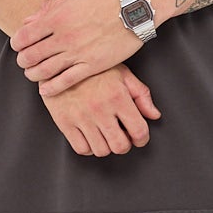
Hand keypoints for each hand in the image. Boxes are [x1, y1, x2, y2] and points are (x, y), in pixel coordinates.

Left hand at [11, 0, 145, 97]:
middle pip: (31, 56)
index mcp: (56, 17)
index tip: (18, 46)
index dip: (17, 44)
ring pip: (44, 71)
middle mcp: (64, 36)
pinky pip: (66, 81)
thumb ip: (48, 10)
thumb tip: (28, 22)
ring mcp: (77, 52)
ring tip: (33, 74)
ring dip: (33, 75)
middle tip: (24, 62)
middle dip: (23, 61)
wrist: (133, 8)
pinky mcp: (92, 66)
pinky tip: (45, 89)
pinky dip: (51, 87)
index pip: (24, 37)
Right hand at [39, 63, 161, 155]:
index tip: (139, 138)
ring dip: (106, 147)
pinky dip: (88, 147)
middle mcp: (100, 109)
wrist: (58, 62)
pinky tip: (90, 136)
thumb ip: (141, 95)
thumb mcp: (122, 74)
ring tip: (105, 135)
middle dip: (125, 145)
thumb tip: (154, 114)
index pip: (139, 130)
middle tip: (122, 137)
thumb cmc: (92, 68)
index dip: (142, 139)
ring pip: (101, 151)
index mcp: (117, 96)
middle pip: (120, 146)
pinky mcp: (64, 122)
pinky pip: (81, 148)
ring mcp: (81, 117)